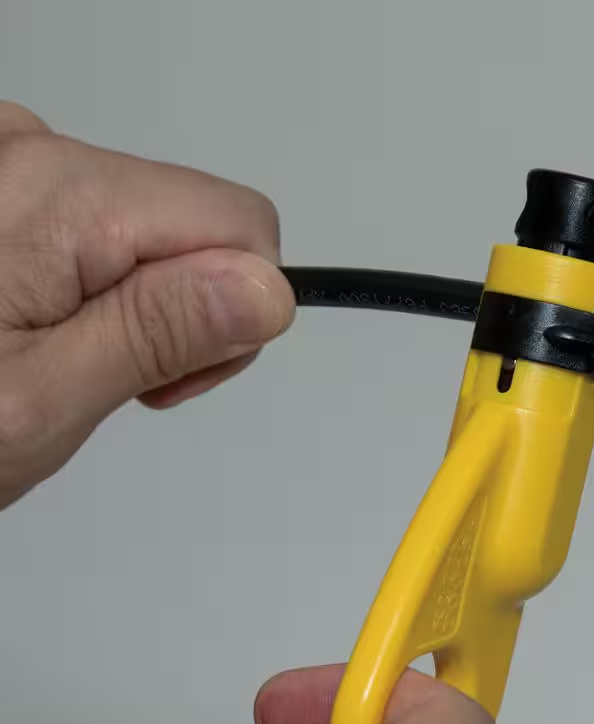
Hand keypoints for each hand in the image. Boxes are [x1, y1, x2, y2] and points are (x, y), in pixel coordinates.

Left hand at [0, 101, 294, 509]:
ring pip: (159, 228)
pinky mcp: (7, 180)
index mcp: (58, 196)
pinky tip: (43, 321)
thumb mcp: (42, 400)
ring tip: (61, 352)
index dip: (236, 311)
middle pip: (203, 222)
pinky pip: (109, 224)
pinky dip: (98, 283)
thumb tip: (264, 293)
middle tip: (109, 373)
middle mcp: (32, 150)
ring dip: (138, 302)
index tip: (171, 371)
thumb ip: (159, 335)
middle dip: (187, 310)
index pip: (243, 224)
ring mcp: (13, 159)